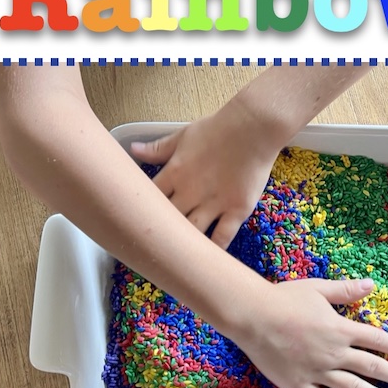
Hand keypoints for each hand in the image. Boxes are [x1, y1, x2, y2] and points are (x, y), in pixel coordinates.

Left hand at [130, 111, 277, 248]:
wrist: (255, 127)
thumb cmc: (218, 129)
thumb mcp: (184, 135)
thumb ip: (159, 148)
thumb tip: (132, 150)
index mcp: (174, 173)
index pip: (148, 198)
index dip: (138, 211)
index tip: (134, 220)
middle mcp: (191, 192)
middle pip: (166, 220)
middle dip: (157, 232)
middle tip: (150, 244)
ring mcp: (214, 204)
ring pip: (191, 232)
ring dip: (182, 245)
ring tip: (173, 258)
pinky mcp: (236, 210)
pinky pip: (222, 237)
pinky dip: (213, 250)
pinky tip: (206, 259)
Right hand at [236, 277, 387, 387]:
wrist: (254, 317)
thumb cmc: (285, 299)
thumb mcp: (319, 289)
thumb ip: (346, 291)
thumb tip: (371, 286)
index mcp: (340, 329)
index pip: (375, 340)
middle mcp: (333, 353)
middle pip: (371, 367)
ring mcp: (317, 373)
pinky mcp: (300, 386)